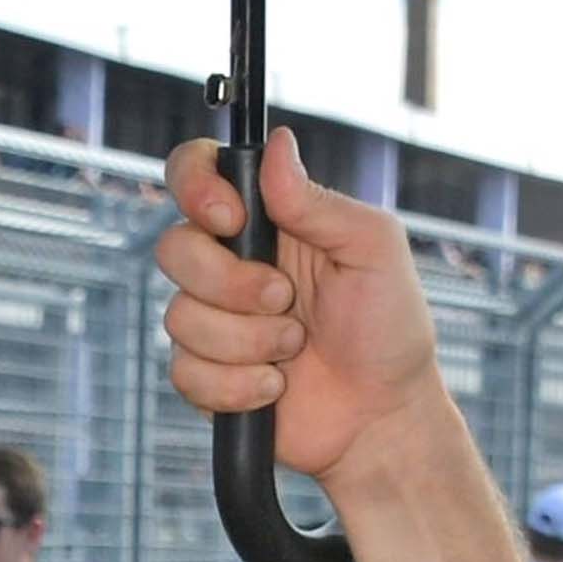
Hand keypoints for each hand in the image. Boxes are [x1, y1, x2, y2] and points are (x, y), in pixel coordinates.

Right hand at [157, 127, 447, 493]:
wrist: (381, 416)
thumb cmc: (389, 328)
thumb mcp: (372, 248)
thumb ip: (319, 201)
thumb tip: (277, 145)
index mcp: (268, 221)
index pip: (198, 175)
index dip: (197, 188)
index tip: (234, 220)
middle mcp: (231, 266)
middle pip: (174, 249)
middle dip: (229, 284)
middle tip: (285, 301)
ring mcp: (214, 323)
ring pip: (179, 318)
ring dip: (246, 342)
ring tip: (293, 350)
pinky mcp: (206, 377)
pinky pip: (186, 374)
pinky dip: (238, 385)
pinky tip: (275, 387)